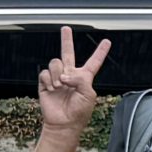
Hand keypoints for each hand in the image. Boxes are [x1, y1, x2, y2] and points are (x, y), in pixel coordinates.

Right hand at [36, 26, 109, 144]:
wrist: (63, 122)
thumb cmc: (79, 111)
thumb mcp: (88, 94)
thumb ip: (81, 79)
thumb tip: (65, 75)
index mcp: (85, 78)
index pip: (94, 62)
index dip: (100, 52)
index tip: (107, 41)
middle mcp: (70, 75)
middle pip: (68, 53)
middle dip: (66, 40)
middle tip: (66, 28)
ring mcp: (57, 78)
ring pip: (56, 62)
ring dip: (58, 74)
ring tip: (60, 86)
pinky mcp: (45, 83)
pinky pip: (45, 73)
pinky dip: (49, 80)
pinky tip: (52, 88)